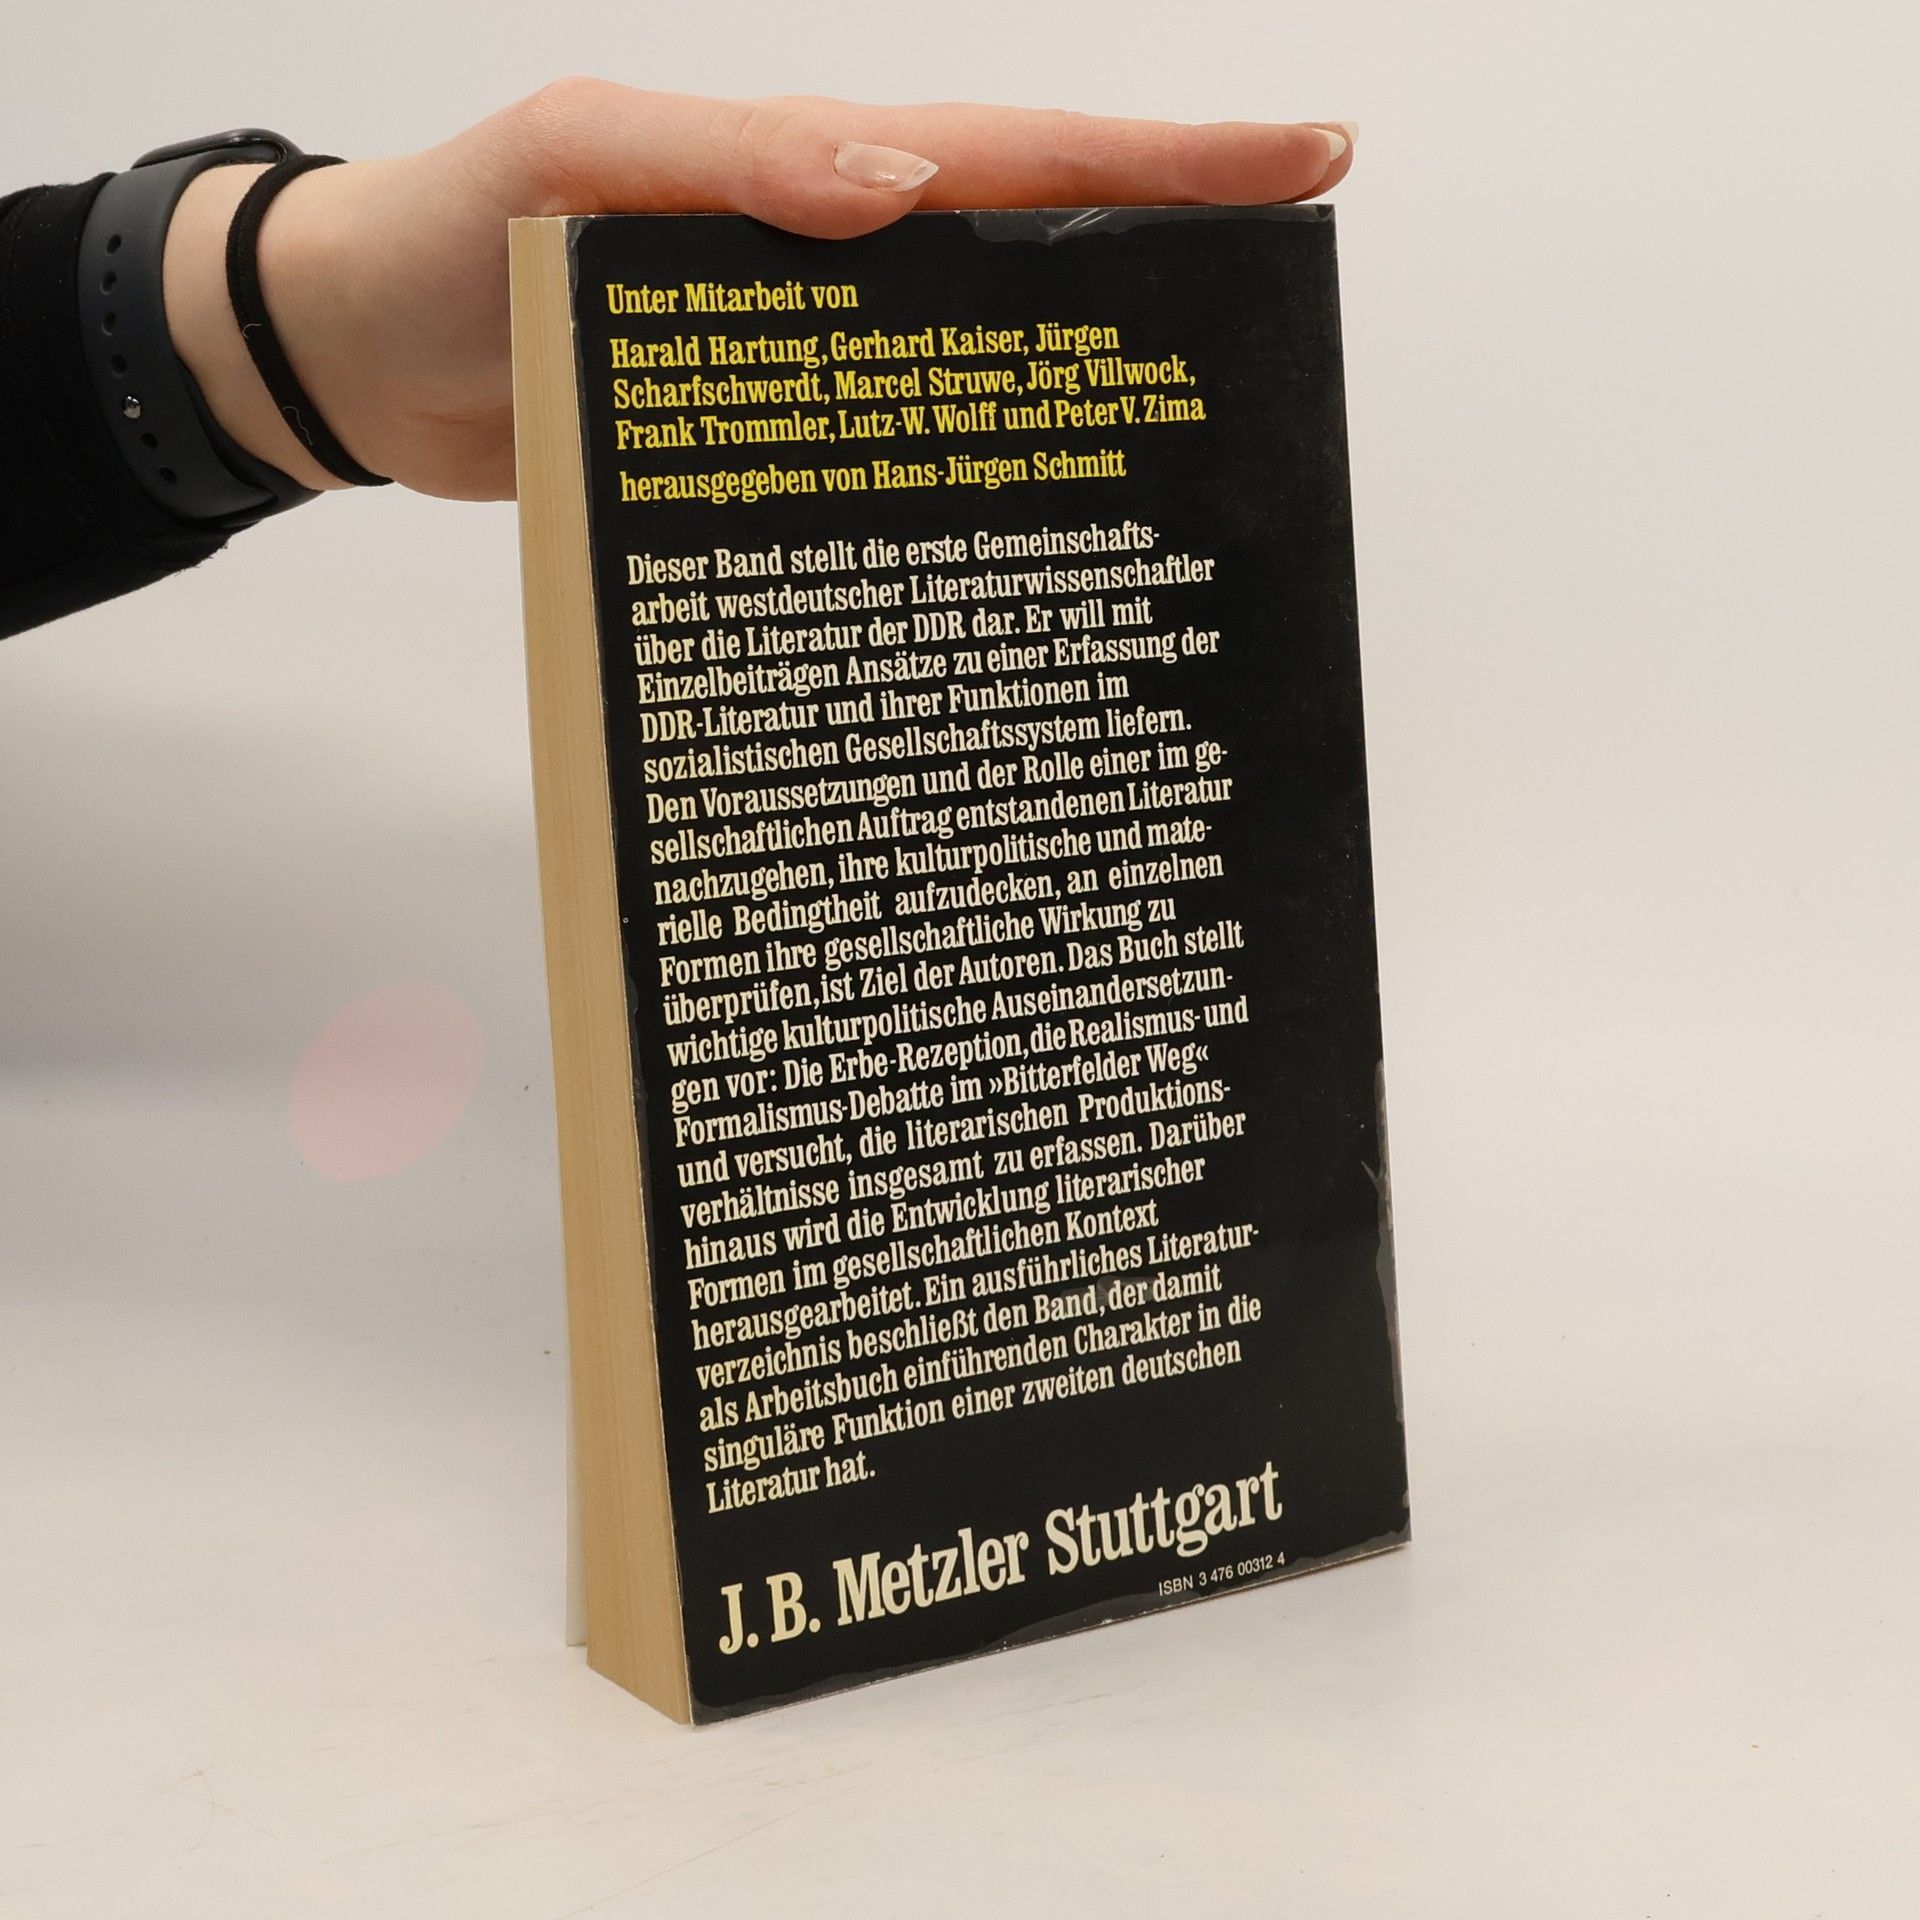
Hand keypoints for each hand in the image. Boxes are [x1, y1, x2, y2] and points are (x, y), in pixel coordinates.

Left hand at [162, 85, 1354, 502]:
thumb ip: (731, 167)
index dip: (1163, 160)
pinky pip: (892, 456)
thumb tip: (900, 178)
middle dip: (1169, 263)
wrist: (367, 364)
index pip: (1015, 158)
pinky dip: (966, 482)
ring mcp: (813, 362)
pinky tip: (1024, 533)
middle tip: (1291, 300)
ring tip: (1202, 436)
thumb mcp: (577, 163)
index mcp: (810, 173)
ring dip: (1082, 390)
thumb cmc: (452, 240)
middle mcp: (836, 266)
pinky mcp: (774, 451)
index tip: (1302, 158)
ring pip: (975, 369)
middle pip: (1031, 258)